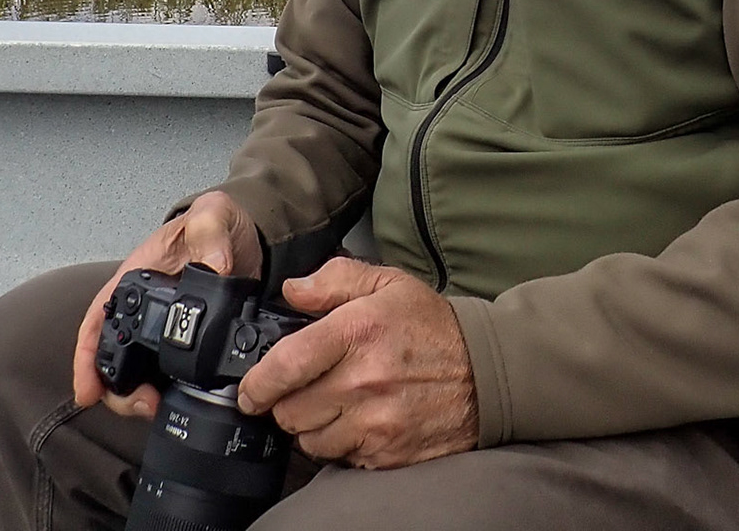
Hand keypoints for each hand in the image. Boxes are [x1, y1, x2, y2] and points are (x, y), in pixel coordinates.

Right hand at [71, 190, 262, 415]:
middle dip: (117, 390)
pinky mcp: (189, 340)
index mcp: (134, 278)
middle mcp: (143, 308)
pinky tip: (179, 402)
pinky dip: (169, 390)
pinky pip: (169, 372)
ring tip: (157, 408)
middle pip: (113, 357)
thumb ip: (209, 229)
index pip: (98, 320)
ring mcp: (164, 327)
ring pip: (138, 372)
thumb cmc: (216, 223)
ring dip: (139, 396)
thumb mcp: (211, 215)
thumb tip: (215, 265)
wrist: (244, 237)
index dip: (87, 358)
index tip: (87, 390)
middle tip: (141, 405)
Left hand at [236, 257, 477, 468]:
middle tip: (304, 391)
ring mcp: (376, 422)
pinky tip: (359, 423)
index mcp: (358, 332)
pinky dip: (341, 445)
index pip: (286, 364)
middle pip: (290, 411)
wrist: (488, 374)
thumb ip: (335, 280)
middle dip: (287, 403)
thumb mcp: (389, 285)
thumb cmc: (434, 328)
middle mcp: (364, 381)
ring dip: (313, 428)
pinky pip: (341, 459)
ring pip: (311, 440)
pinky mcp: (388, 453)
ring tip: (335, 406)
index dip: (258, 383)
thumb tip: (294, 290)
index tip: (250, 391)